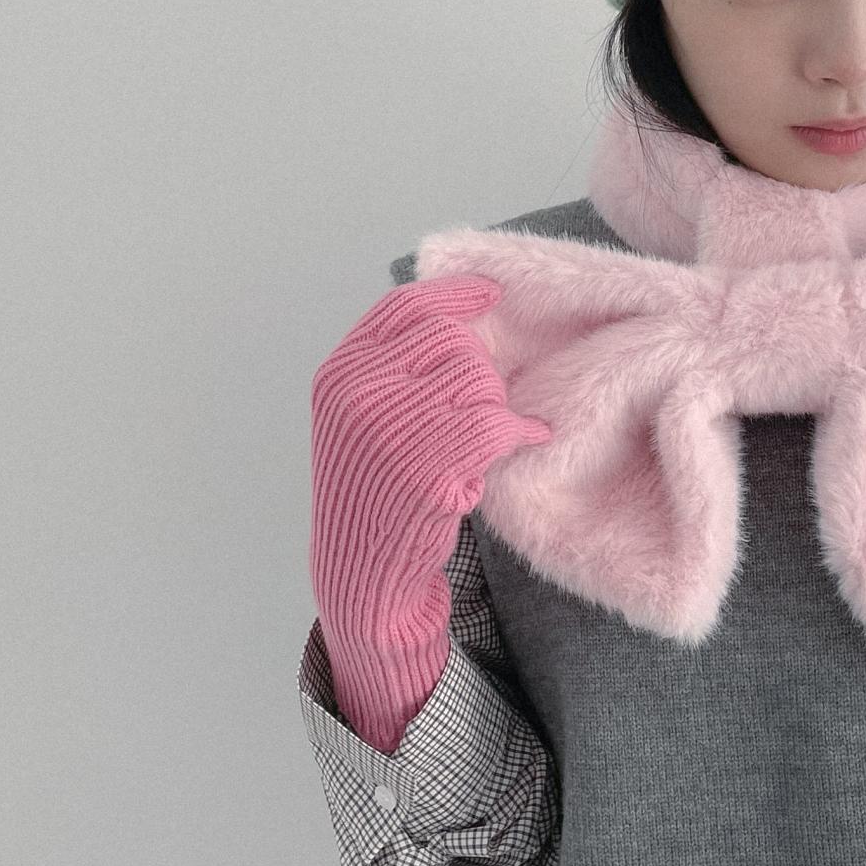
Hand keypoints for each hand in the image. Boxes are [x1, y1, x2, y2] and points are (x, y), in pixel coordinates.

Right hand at [309, 275, 552, 750]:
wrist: (361, 572)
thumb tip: (457, 317)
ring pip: (476, 380)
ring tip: (488, 438)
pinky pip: (494, 424)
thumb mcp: (360, 416)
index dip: (454, 294)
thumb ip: (392, 368)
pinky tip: (526, 440)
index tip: (491, 295)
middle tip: (486, 405)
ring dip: (497, 406)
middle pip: (450, 341)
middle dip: (482, 369)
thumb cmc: (373, 491)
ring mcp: (387, 432)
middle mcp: (356, 396)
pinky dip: (520, 431)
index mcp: (338, 375)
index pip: (404, 308)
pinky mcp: (425, 470)